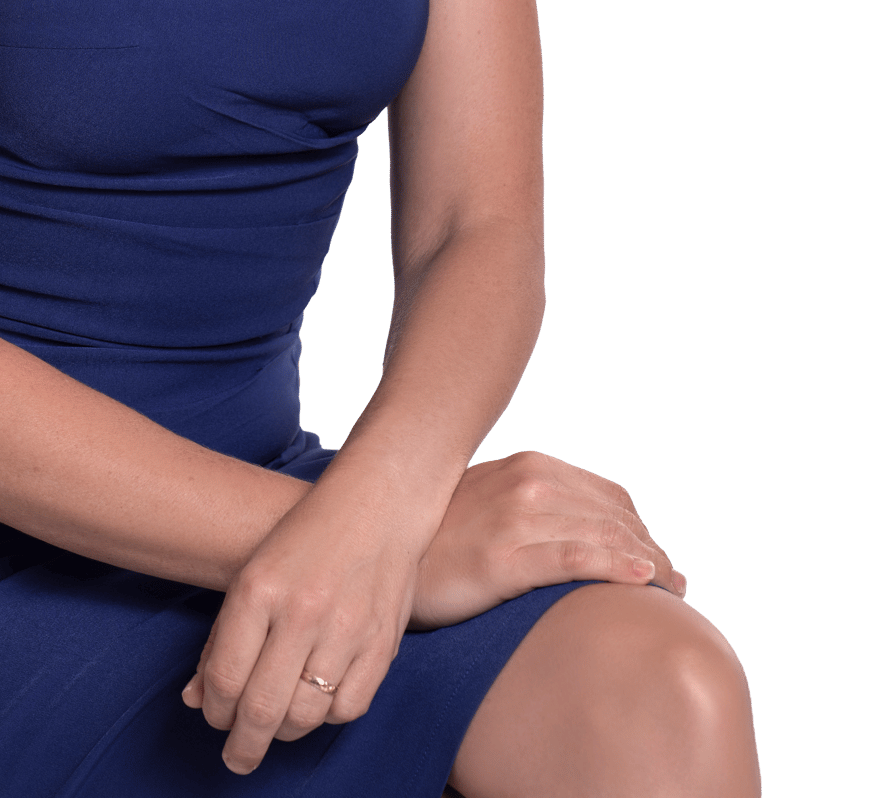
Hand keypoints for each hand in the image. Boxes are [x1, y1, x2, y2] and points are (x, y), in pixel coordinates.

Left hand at [180, 477, 421, 774]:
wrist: (377, 505)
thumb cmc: (305, 538)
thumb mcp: (252, 571)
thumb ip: (221, 638)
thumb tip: (195, 699)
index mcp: (259, 588)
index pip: (225, 678)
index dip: (213, 711)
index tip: (213, 718)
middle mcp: (301, 612)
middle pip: (262, 709)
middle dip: (242, 746)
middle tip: (236, 758)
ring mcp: (345, 630)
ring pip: (304, 717)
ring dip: (282, 734)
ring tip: (274, 728)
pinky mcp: (381, 644)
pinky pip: (347, 709)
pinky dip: (326, 718)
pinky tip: (314, 706)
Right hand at [410, 448, 686, 627]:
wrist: (381, 557)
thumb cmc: (439, 538)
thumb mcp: (491, 504)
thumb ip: (532, 506)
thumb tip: (580, 531)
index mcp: (529, 466)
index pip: (609, 497)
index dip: (642, 530)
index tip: (660, 563)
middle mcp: (528, 481)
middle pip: (614, 517)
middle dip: (652, 551)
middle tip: (677, 586)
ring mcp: (515, 516)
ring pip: (602, 536)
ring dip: (646, 564)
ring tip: (672, 592)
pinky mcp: (502, 556)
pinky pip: (571, 557)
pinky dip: (613, 565)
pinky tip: (642, 579)